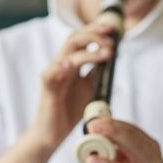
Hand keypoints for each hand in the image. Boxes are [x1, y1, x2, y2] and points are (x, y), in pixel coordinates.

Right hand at [33, 24, 115, 149]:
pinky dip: (59, 67)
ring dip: (88, 51)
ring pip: (66, 54)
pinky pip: (50, 74)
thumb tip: (113, 55)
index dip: (97, 30)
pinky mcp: (48, 89)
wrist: (54, 132)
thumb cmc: (72, 109)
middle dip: (94, 34)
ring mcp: (54, 76)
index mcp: (73, 63)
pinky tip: (69, 64)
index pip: (83, 39)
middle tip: (112, 36)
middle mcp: (62, 65)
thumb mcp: (91, 87)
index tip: (114, 29)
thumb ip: (98, 72)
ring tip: (106, 53)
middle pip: (74, 39)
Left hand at [82, 118, 162, 162]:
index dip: (115, 125)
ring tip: (90, 160)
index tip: (95, 122)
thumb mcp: (129, 156)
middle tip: (93, 130)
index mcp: (151, 148)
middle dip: (115, 135)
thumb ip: (115, 146)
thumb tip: (93, 131)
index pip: (134, 132)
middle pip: (138, 147)